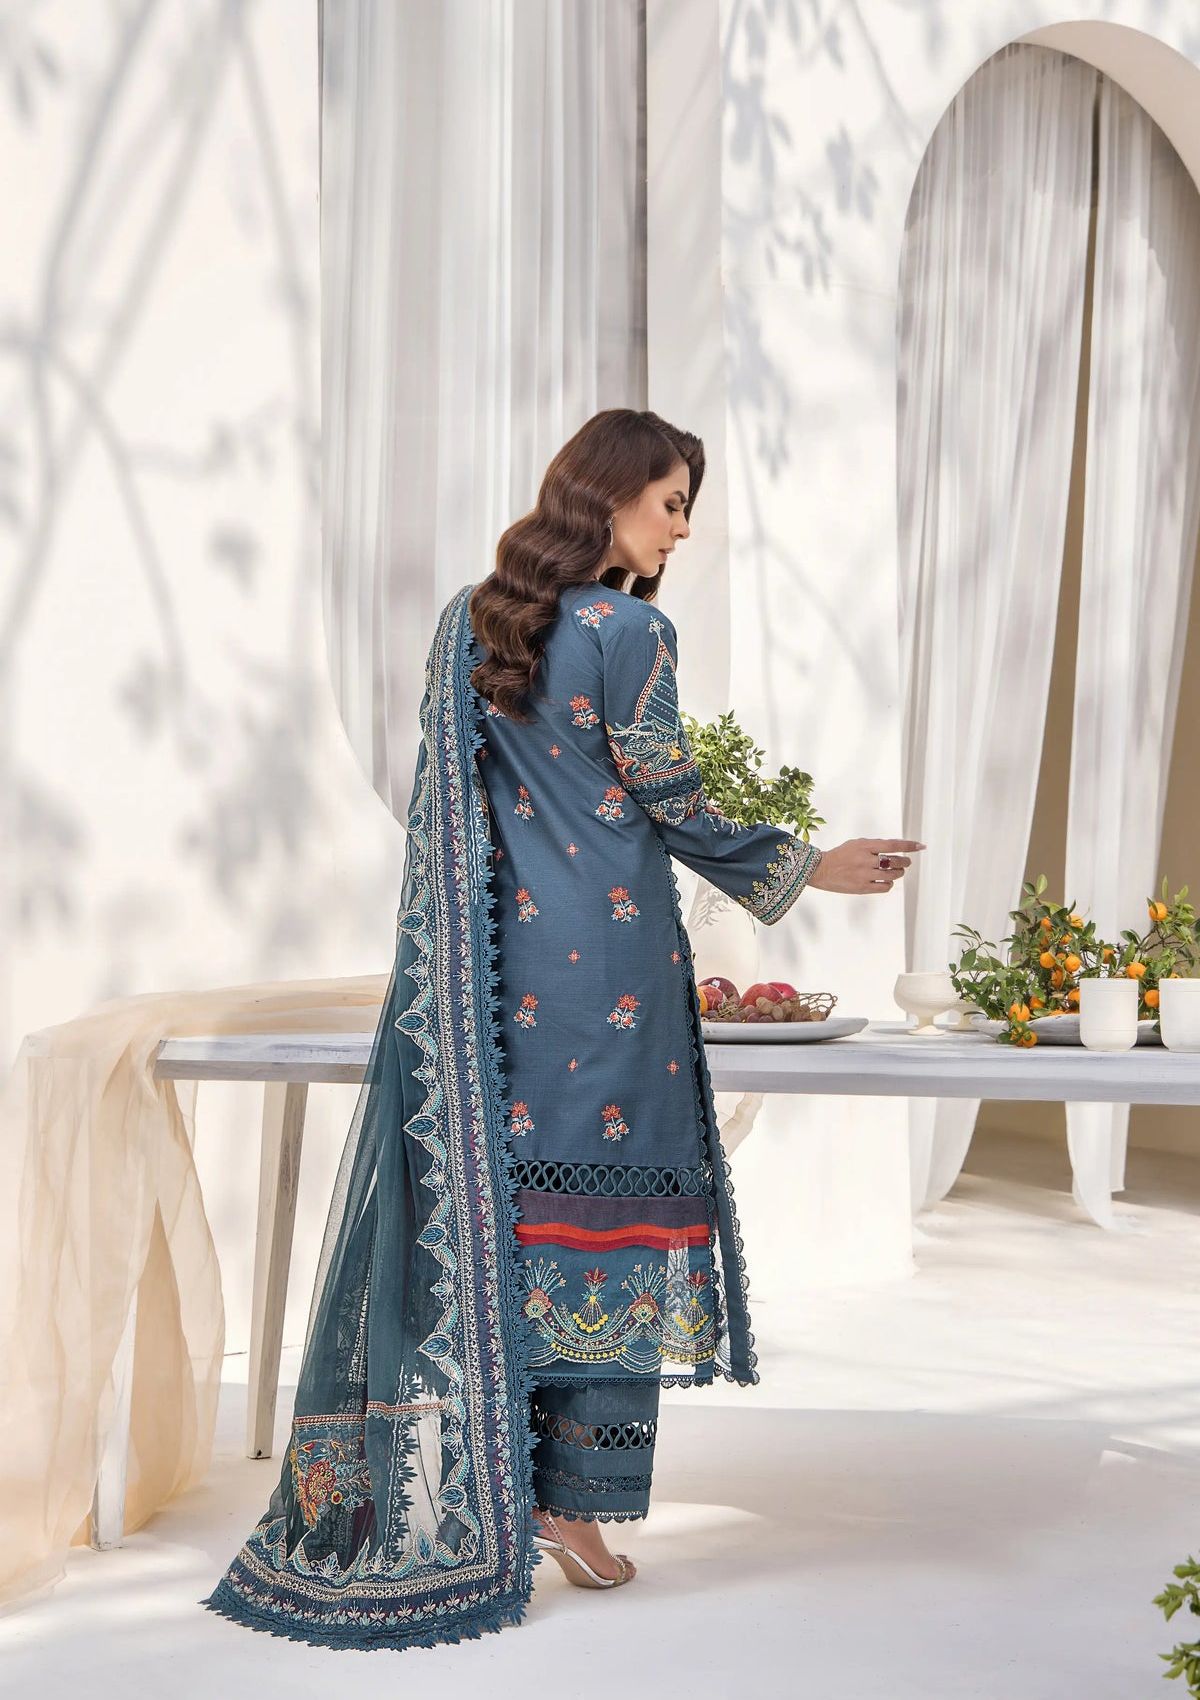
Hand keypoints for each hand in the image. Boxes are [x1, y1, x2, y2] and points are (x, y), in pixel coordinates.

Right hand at [807, 838, 925, 894]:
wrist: (821, 870)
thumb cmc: (839, 855)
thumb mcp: (855, 844)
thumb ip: (874, 845)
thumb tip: (893, 848)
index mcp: (865, 846)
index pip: (893, 845)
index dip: (909, 845)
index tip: (920, 846)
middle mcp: (866, 860)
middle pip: (895, 861)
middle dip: (905, 861)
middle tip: (907, 862)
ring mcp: (865, 875)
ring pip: (892, 875)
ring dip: (899, 872)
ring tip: (898, 871)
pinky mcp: (863, 888)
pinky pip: (885, 887)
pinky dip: (889, 883)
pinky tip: (886, 881)